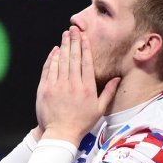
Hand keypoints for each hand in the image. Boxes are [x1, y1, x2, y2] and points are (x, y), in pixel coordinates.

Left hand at [35, 26, 120, 145]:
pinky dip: (51, 59)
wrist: (60, 134)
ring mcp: (57, 86)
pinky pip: (48, 70)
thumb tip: (118, 78)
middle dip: (73, 41)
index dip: (85, 47)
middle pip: (73, 58)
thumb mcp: (99, 109)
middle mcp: (72, 84)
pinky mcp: (44, 90)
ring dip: (63, 47)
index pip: (86, 62)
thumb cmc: (81, 123)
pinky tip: (55, 51)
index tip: (84, 36)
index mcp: (87, 88)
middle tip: (73, 29)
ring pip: (61, 62)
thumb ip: (108, 92)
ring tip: (65, 35)